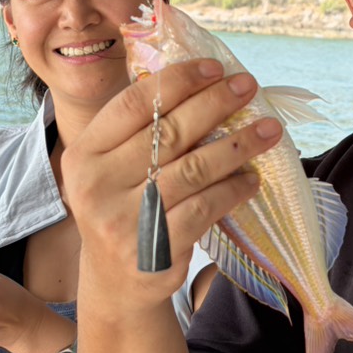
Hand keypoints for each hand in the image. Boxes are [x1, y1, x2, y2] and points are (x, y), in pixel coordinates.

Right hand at [62, 58, 281, 302]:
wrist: (115, 284)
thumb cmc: (123, 209)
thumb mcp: (110, 169)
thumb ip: (138, 131)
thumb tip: (200, 81)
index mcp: (84, 154)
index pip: (133, 105)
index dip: (177, 81)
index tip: (213, 67)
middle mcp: (97, 185)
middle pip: (167, 132)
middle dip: (214, 103)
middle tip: (248, 86)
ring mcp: (124, 220)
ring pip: (193, 169)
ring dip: (236, 145)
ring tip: (268, 130)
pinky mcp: (154, 251)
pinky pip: (204, 208)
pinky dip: (232, 190)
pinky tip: (252, 178)